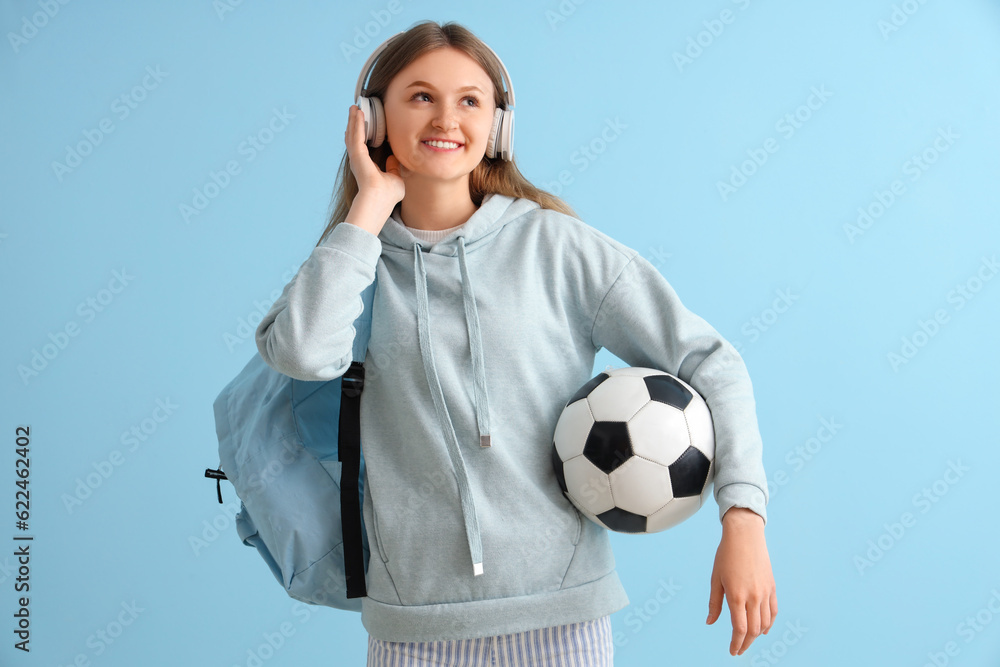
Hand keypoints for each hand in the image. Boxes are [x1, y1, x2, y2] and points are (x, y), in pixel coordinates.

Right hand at [344, 104, 405, 205]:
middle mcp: (359, 161)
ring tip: (354, 108)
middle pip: (355, 137)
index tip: (364, 123)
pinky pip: (356, 135)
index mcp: (367, 166)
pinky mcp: (357, 155)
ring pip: (353, 134)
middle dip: (355, 123)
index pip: (363, 146)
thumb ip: (394, 167)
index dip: (362, 134)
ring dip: (354, 120)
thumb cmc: (388, 195)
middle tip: (355, 110)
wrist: (379, 200)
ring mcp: (357, 157)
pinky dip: (357, 123)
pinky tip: (358, 113)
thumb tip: (394, 158)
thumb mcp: (395, 178)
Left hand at [706, 508, 776, 655]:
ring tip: (748, 639)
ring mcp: (765, 592)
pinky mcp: (772, 587)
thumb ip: (715, 603)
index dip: (736, 643)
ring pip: (765, 623)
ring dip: (757, 635)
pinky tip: (764, 629)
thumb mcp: (715, 579)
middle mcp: (753, 597)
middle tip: (739, 650)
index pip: (739, 629)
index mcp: (737, 596)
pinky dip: (770, 623)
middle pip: (754, 630)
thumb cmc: (726, 555)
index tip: (733, 651)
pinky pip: (773, 611)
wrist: (745, 536)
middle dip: (746, 643)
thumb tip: (710, 622)